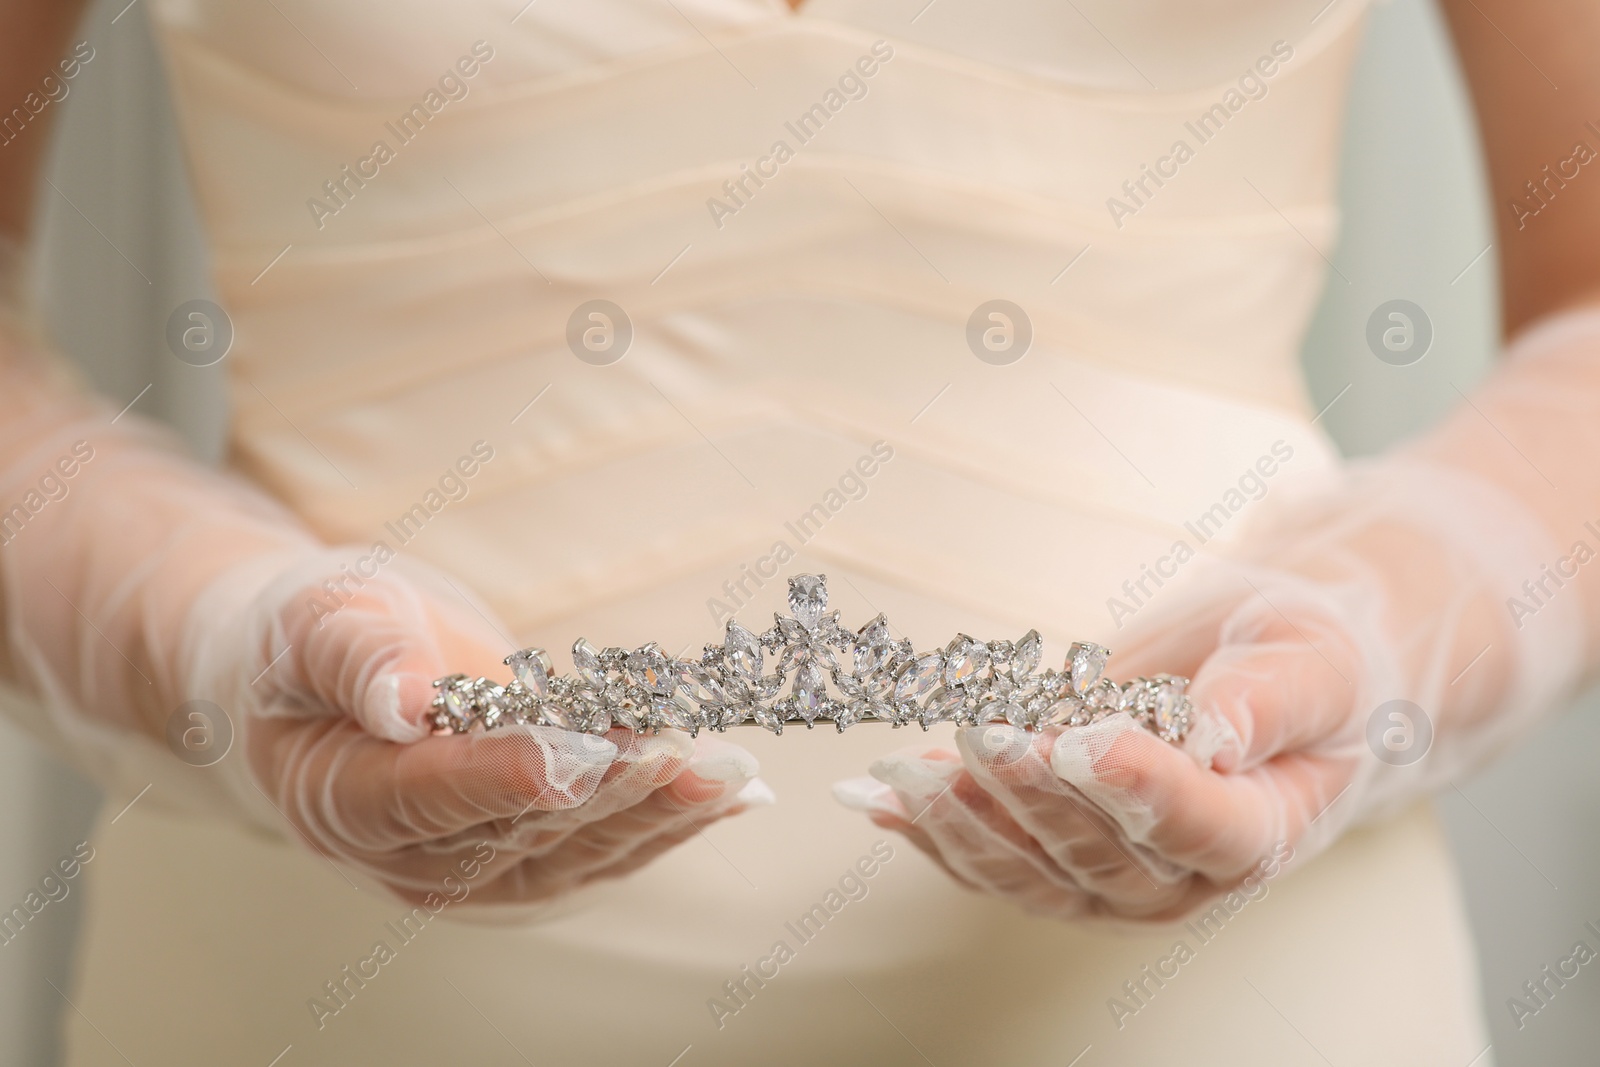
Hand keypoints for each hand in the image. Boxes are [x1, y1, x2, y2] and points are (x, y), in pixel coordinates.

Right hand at [189, 554, 769, 903]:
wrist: (329, 674)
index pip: (428, 795)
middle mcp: (411, 856)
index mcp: (342, 797)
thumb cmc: (316, 639)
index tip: (575, 755)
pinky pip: (605, 847)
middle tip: (680, 748)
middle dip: (610, 786)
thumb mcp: (317, 619)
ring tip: (728, 771)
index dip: (505, 777)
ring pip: (578, 848)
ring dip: (659, 808)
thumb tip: (402, 700)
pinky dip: (670, 818)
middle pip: (521, 826)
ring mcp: (475, 869)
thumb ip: (356, 656)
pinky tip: (731, 792)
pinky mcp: (528, 860)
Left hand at [837, 453, 1583, 920]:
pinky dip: (932, 831)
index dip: (1138, 787)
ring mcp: (1116, 881)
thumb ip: (1266, 701)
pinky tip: (878, 798)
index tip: (1082, 740)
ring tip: (902, 775)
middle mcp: (1185, 876)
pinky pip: (990, 861)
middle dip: (1031, 794)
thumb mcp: (1307, 659)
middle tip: (981, 735)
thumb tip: (1216, 736)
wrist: (1266, 674)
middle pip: (1099, 853)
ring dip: (962, 824)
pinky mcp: (1060, 865)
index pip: (1199, 825)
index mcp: (1262, 829)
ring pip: (1031, 873)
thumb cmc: (1297, 662)